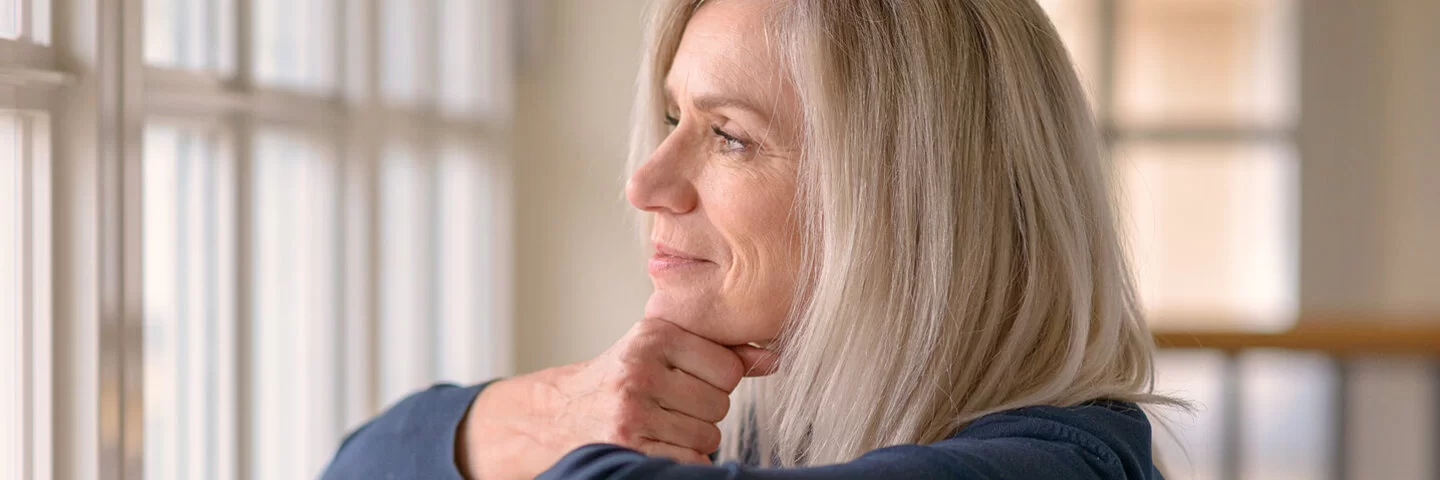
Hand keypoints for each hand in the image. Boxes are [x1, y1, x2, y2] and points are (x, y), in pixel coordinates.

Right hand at [458, 318, 777, 478]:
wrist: (556, 417)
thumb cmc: (619, 380)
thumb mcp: (661, 350)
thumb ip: (719, 350)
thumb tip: (773, 359)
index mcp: (652, 335)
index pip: (728, 366)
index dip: (716, 381)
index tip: (688, 381)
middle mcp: (640, 369)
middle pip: (720, 403)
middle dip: (703, 410)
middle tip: (671, 406)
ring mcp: (633, 411)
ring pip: (710, 434)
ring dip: (693, 438)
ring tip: (661, 425)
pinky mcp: (629, 446)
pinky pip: (692, 459)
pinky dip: (684, 459)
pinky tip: (660, 446)